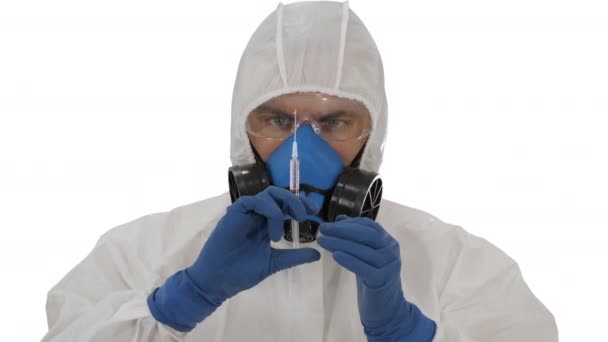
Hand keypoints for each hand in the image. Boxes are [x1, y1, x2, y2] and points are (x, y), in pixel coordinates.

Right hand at [189, 186, 320, 302]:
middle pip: (279, 195)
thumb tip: (318, 254)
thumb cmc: (242, 272)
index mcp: (266, 223)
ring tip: (280, 236)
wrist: (219, 281)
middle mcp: (257, 214)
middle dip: (296, 201)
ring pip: (268, 195)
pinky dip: (268, 210)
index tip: (315, 213)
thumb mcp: (274, 263)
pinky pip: (253, 201)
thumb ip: (295, 256)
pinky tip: (271, 232)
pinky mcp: (234, 213)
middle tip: (306, 215)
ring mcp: (245, 212)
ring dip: (281, 210)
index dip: (301, 204)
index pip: (286, 205)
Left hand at [318, 215, 435, 340]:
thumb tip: (339, 219)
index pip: (369, 226)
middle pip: (367, 235)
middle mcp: (391, 251)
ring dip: (340, 244)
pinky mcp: (382, 280)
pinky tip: (335, 255)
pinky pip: (363, 267)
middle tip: (323, 229)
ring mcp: (389, 265)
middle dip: (343, 231)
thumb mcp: (364, 256)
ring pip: (363, 251)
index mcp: (388, 242)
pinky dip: (349, 260)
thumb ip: (355, 238)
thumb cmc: (373, 280)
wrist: (387, 309)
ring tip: (322, 241)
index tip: (329, 224)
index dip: (349, 223)